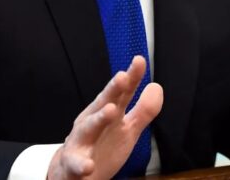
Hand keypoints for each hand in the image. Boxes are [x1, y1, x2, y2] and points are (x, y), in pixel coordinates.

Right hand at [48, 56, 162, 179]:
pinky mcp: (74, 163)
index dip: (131, 78)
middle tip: (122, 77)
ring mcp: (81, 141)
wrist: (72, 172)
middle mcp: (92, 122)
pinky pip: (76, 163)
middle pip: (103, 103)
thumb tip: (157, 86)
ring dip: (99, 118)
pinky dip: (82, 164)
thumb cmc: (102, 145)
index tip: (139, 61)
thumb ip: (143, 110)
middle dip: (112, 90)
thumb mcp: (127, 129)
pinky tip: (89, 165)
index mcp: (106, 112)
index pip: (121, 93)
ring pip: (89, 127)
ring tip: (111, 110)